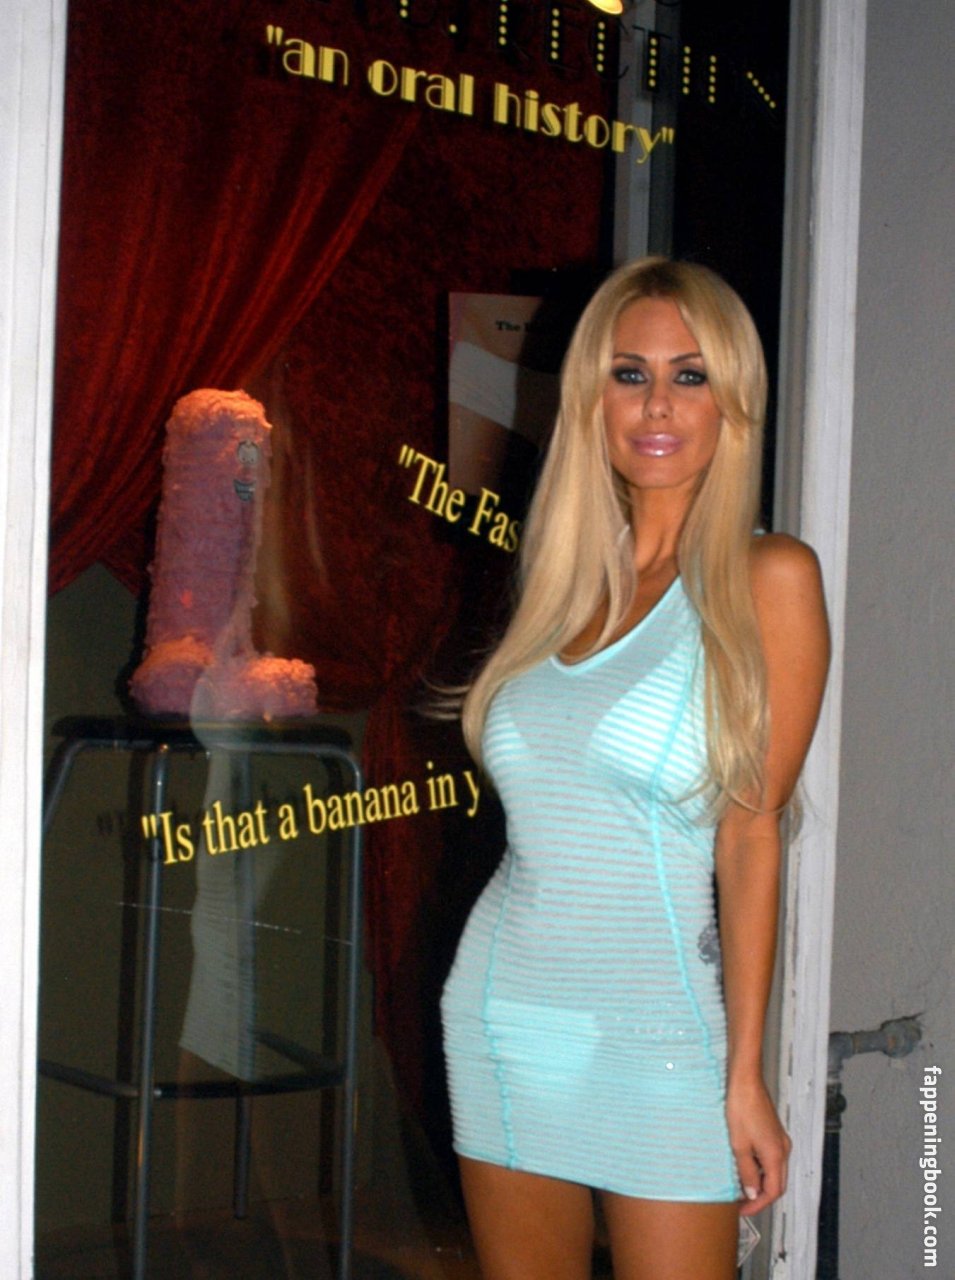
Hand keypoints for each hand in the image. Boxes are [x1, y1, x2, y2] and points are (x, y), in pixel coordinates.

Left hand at [725, 1075, 791, 1215]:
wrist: (745, 1080)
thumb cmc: (742, 1106)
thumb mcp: (739, 1144)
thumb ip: (747, 1171)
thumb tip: (752, 1192)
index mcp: (777, 1154)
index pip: (774, 1191)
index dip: (758, 1204)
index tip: (743, 1210)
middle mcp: (783, 1148)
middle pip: (777, 1182)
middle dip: (759, 1195)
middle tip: (740, 1201)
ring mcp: (779, 1139)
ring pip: (773, 1170)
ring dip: (759, 1180)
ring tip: (738, 1184)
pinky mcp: (773, 1131)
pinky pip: (769, 1157)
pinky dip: (759, 1166)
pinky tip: (743, 1163)